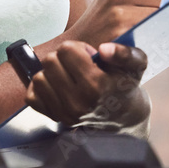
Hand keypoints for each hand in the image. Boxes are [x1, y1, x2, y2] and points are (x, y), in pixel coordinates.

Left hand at [25, 40, 149, 127]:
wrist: (123, 117)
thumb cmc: (125, 86)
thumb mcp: (136, 65)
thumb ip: (124, 53)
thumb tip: (104, 49)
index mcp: (96, 85)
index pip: (66, 50)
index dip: (78, 48)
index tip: (89, 57)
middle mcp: (78, 101)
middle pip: (50, 61)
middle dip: (63, 58)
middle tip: (79, 66)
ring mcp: (64, 112)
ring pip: (39, 77)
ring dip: (52, 72)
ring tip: (69, 76)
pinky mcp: (54, 118)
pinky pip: (32, 95)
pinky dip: (42, 88)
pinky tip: (57, 86)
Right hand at [66, 0, 168, 46]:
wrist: (77, 48)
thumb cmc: (105, 24)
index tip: (168, 3)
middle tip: (159, 26)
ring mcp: (121, 11)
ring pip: (163, 17)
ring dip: (164, 28)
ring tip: (151, 35)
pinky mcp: (123, 33)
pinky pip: (156, 33)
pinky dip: (157, 39)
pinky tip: (147, 44)